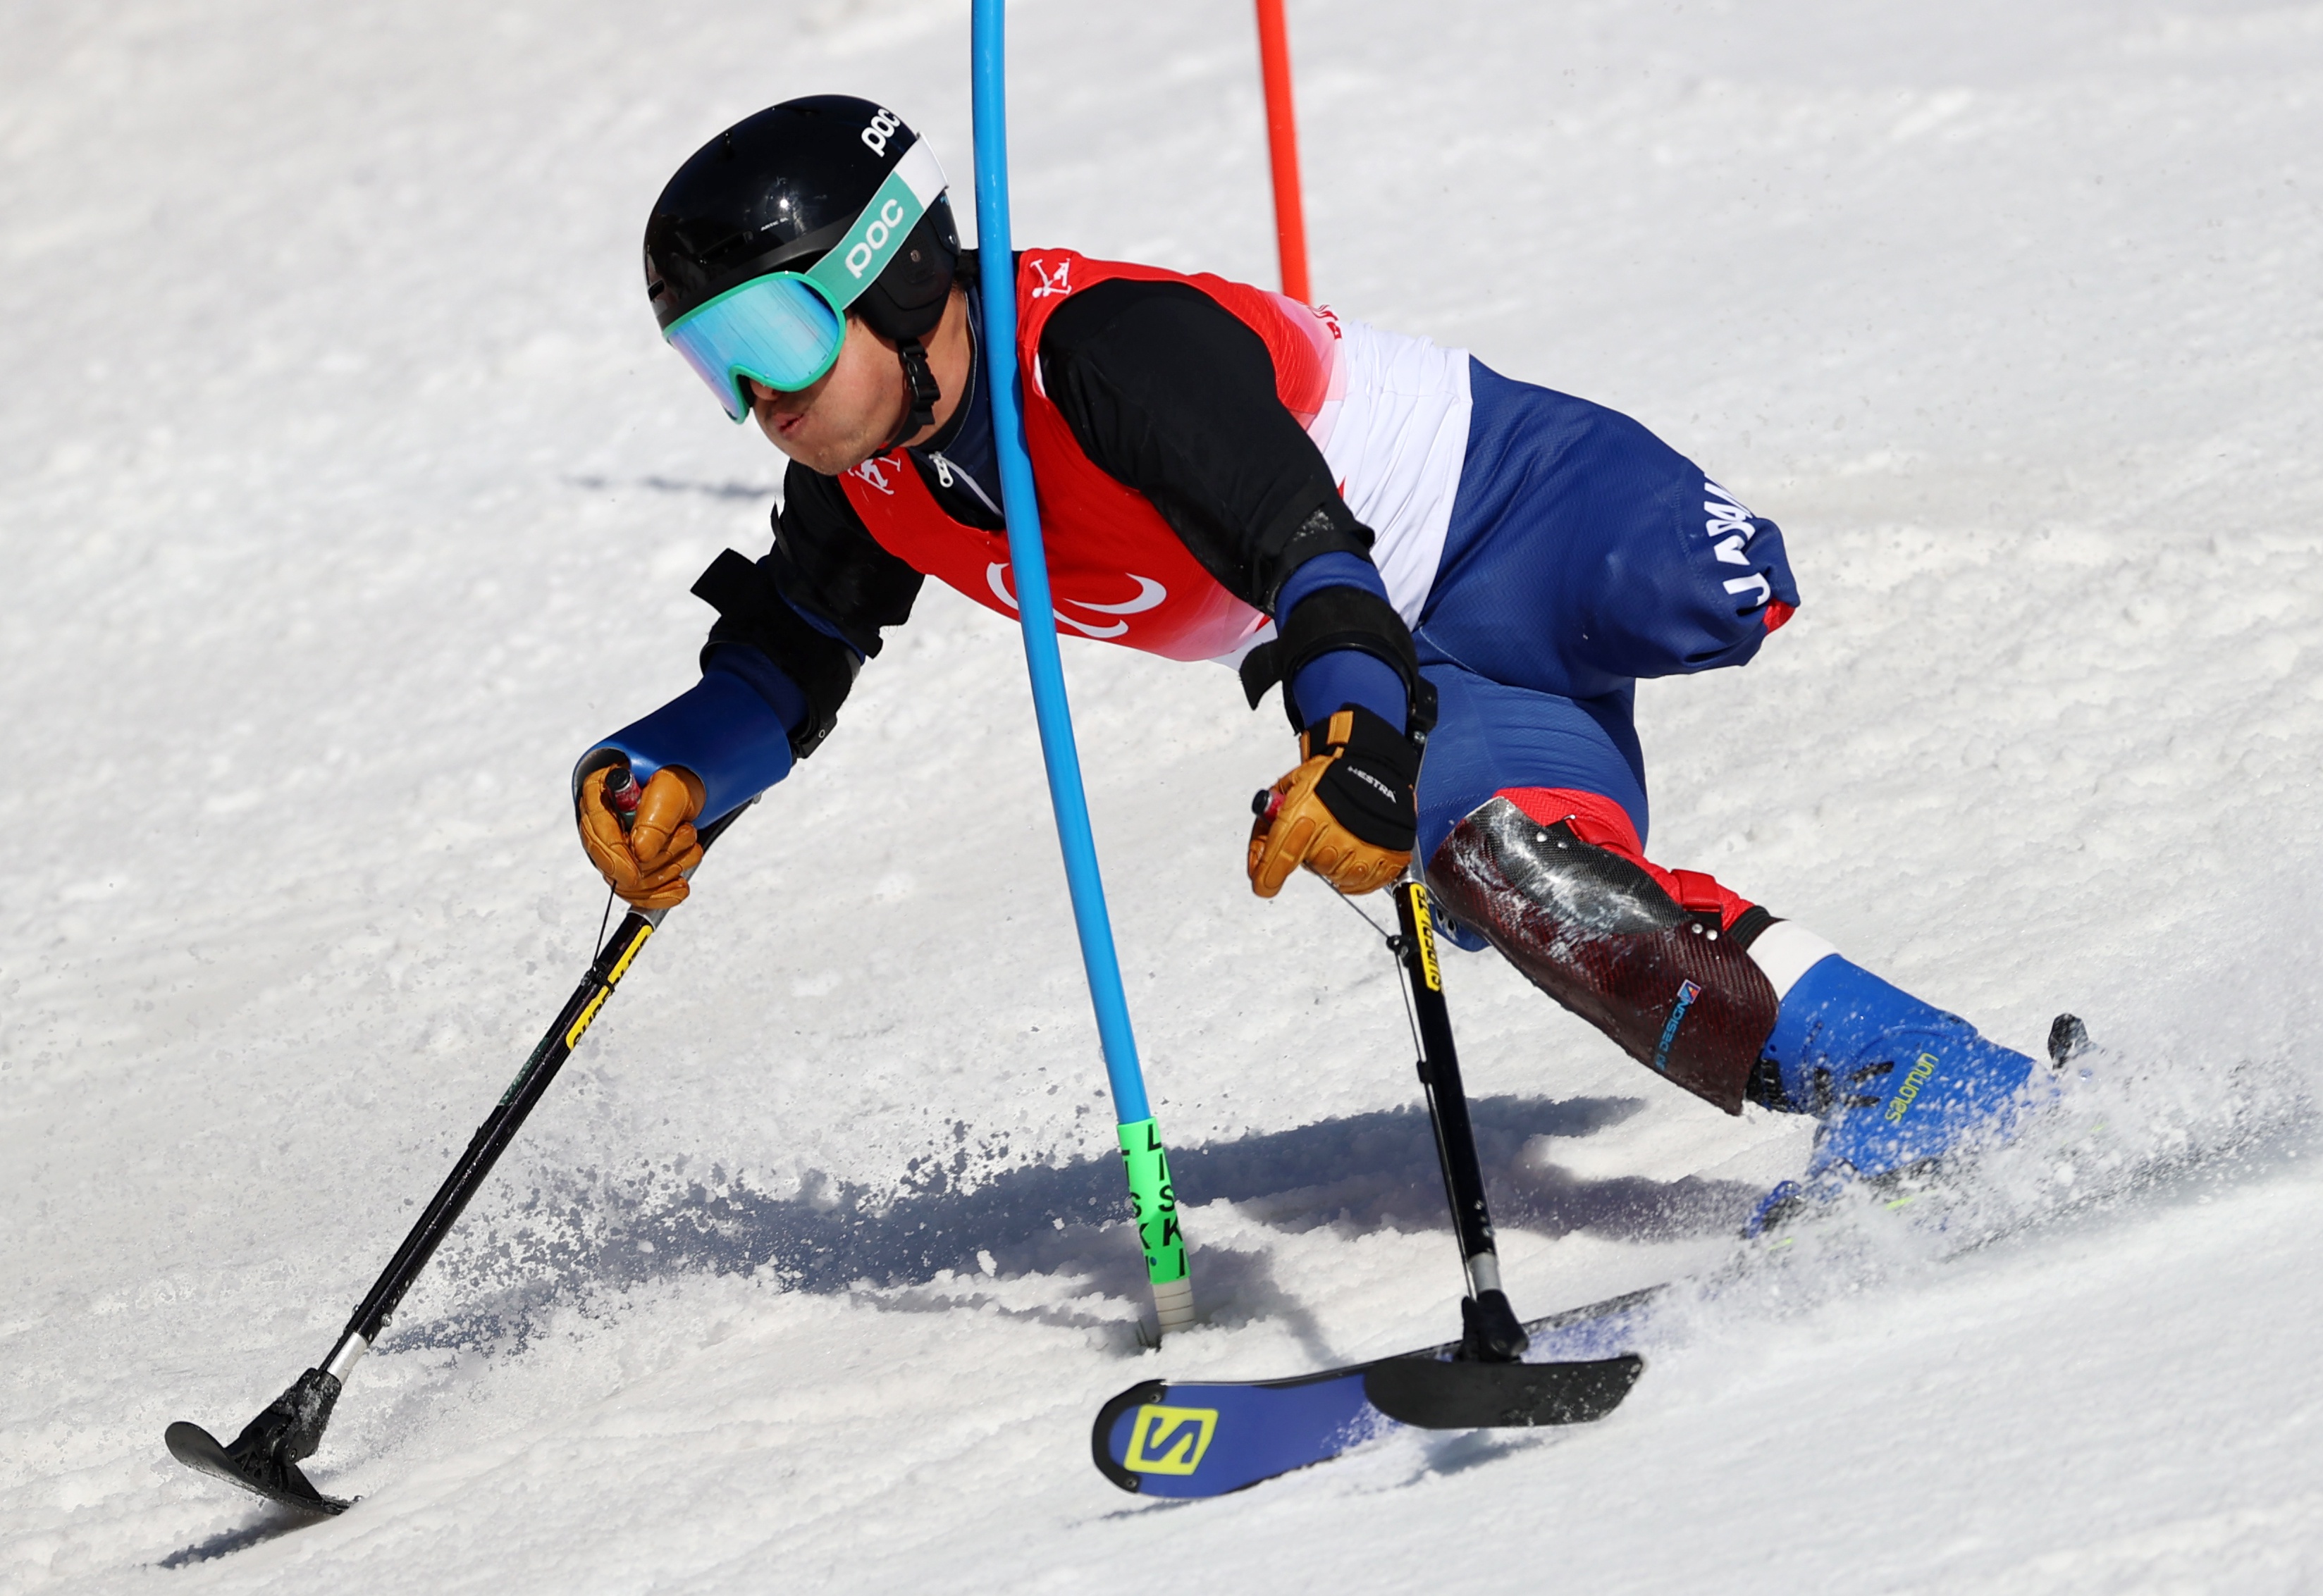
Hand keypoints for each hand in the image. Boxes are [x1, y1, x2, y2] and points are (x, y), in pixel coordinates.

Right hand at [577, 766, 705, 908]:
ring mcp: (612, 847)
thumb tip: (640, 853)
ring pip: (629, 882)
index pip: (596, 832)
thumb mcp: (670, 790)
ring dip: (668, 869)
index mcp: (599, 792)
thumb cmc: (672, 784)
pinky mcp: (628, 866)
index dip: (615, 857)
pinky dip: (663, 894)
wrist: (682, 793)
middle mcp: (600, 822)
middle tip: (687, 835)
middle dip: (655, 859)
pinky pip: (638, 894)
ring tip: (690, 842)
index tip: (634, 875)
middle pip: (611, 862)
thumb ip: (655, 818)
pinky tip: (680, 887)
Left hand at [1247, 706, 1417, 897]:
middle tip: (1319, 832)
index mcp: (1306, 814)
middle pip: (1312, 867)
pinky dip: (1356, 874)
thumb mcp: (1287, 791)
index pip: (1281, 858)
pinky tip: (1355, 851)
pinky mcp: (1387, 857)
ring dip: (1334, 863)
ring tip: (1340, 836)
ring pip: (1337, 877)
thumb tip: (1256, 867)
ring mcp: (1363, 848)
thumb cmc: (1327, 778)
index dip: (1268, 877)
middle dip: (1311, 854)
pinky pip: (1362, 883)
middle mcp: (1335, 834)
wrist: (1372, 766)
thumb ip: (1265, 829)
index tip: (1263, 886)